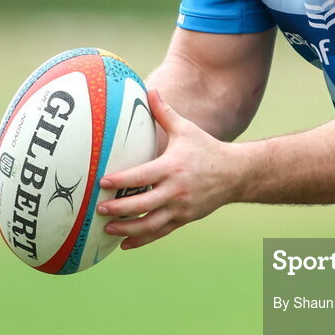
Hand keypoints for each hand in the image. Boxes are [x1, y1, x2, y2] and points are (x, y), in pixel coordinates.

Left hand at [96, 89, 239, 249]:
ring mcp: (181, 207)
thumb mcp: (186, 129)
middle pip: (144, 204)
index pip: (143, 176)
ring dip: (128, 229)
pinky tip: (125, 245)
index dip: (122, 181)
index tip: (102, 182)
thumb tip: (148, 89)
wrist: (235, 174)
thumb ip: (164, 112)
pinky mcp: (184, 219)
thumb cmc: (206, 148)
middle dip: (120, 208)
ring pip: (151, 224)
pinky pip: (160, 232)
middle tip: (99, 208)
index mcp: (173, 167)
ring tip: (108, 229)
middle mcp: (176, 190)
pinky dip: (142, 240)